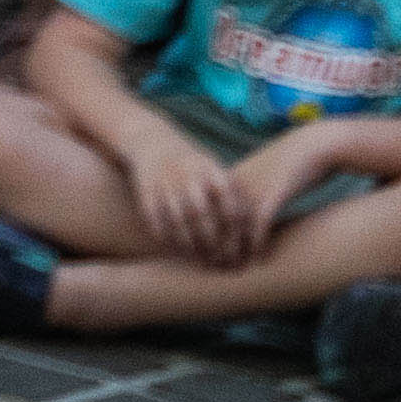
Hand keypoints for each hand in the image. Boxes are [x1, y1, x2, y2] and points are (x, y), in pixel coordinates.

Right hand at [124, 121, 257, 258]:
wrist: (151, 142)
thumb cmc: (192, 164)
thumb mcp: (212, 168)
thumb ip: (231, 191)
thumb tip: (255, 225)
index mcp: (208, 167)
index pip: (226, 200)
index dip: (233, 225)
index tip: (240, 245)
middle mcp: (186, 173)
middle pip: (201, 213)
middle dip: (211, 239)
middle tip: (219, 259)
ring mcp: (163, 181)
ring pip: (177, 219)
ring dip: (188, 242)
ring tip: (197, 258)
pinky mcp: (145, 189)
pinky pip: (155, 218)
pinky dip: (164, 235)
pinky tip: (173, 248)